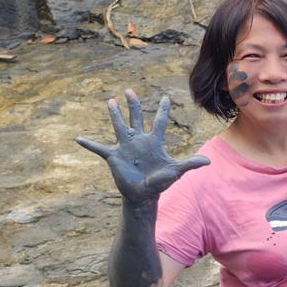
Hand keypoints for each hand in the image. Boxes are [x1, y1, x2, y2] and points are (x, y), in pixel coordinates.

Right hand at [76, 89, 209, 203]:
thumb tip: (208, 161)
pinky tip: (78, 139)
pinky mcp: (114, 157)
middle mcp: (139, 141)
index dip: (163, 110)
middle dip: (133, 104)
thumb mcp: (175, 171)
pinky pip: (99, 149)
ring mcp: (125, 147)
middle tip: (129, 90)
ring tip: (110, 100)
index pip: (160, 122)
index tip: (166, 97)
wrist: (143, 196)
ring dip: (114, 114)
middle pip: (137, 118)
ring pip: (119, 126)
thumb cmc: (160, 183)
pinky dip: (89, 144)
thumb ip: (190, 164)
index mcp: (154, 142)